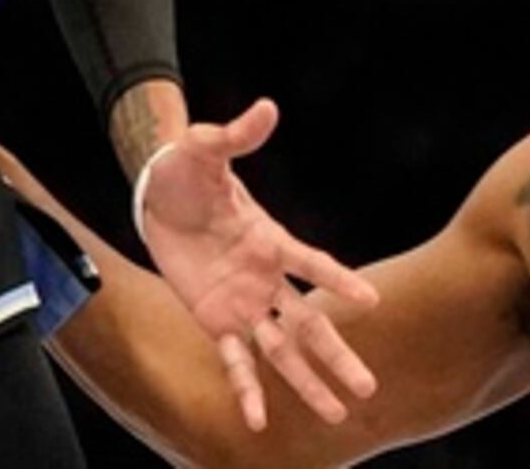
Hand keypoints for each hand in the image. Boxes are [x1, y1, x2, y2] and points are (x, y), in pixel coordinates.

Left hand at [138, 102, 385, 432]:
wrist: (159, 194)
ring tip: (338, 417)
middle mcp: (266, 278)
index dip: (338, 279)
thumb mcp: (205, 148)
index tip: (370, 300)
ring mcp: (245, 303)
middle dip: (337, 355)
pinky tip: (256, 421)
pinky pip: (234, 360)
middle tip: (370, 389)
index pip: (311, 262)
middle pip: (309, 322)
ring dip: (307, 383)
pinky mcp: (216, 320)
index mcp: (270, 238)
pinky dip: (245, 388)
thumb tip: (266, 107)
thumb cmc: (189, 168)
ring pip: (281, 350)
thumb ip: (235, 135)